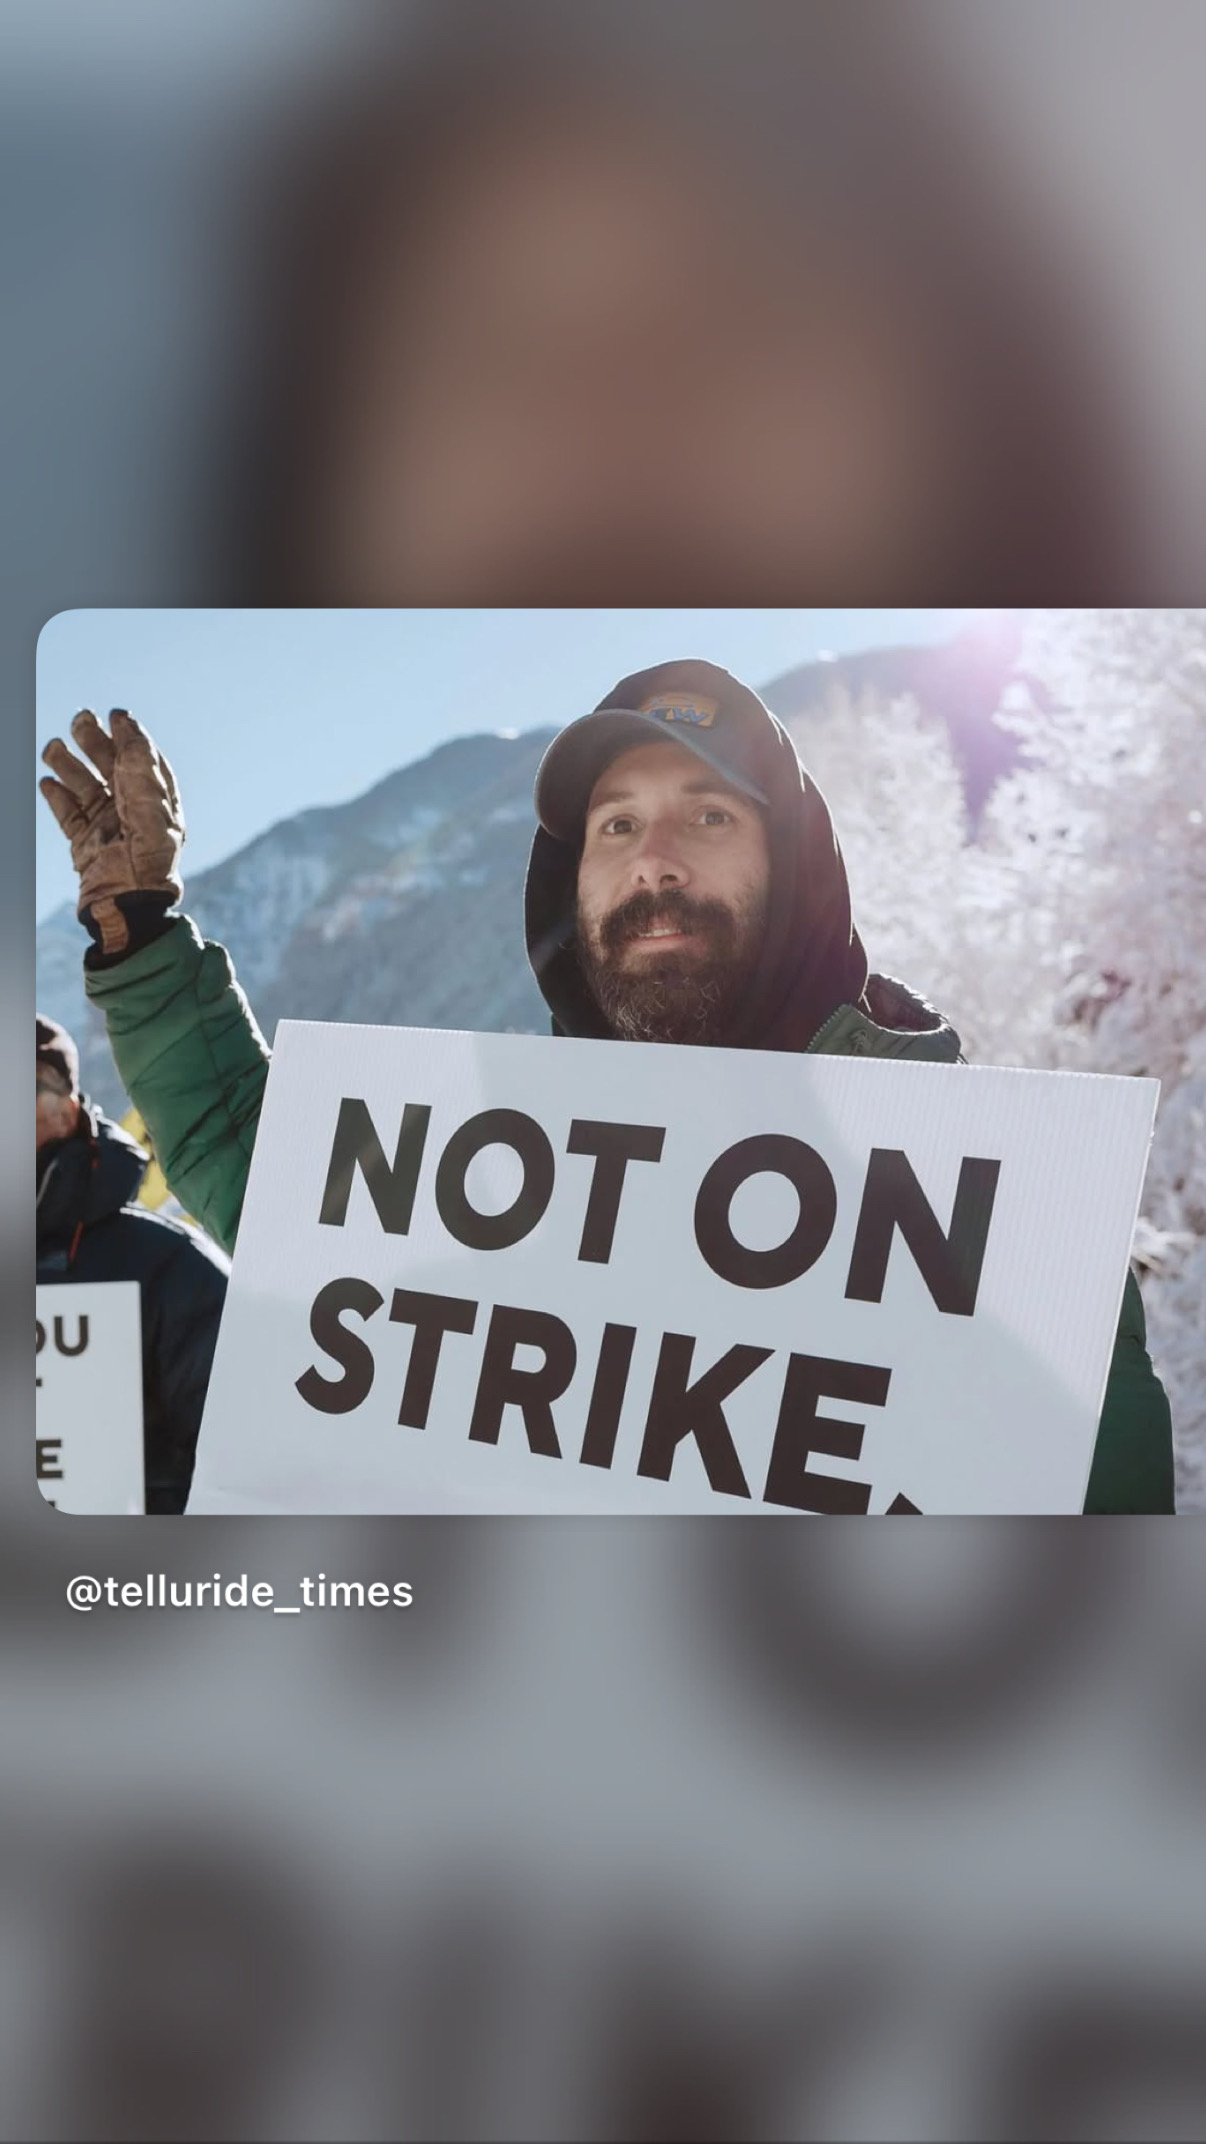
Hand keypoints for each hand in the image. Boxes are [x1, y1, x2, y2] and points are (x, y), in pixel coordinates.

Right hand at [40, 709, 184, 955]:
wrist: (128, 910)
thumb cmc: (147, 863)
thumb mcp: (151, 810)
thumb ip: (139, 767)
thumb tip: (127, 725)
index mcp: (158, 806)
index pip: (144, 762)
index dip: (131, 737)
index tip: (116, 715)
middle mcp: (133, 815)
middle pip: (112, 770)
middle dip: (95, 743)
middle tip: (79, 720)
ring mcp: (108, 830)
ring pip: (85, 789)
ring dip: (69, 766)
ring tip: (53, 747)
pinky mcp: (85, 846)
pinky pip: (69, 816)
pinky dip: (57, 797)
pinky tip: (47, 782)